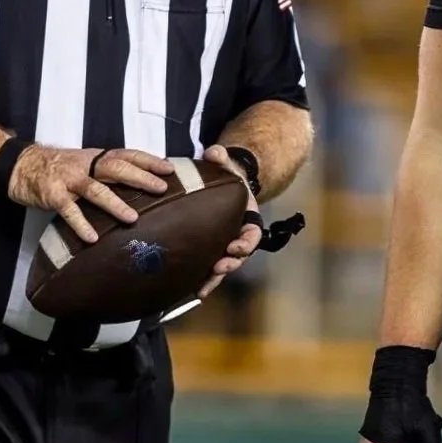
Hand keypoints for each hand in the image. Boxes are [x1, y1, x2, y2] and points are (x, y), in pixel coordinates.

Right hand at [6, 144, 170, 243]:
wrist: (20, 166)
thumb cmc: (60, 168)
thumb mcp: (86, 163)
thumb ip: (109, 172)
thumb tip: (142, 185)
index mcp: (96, 157)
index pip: (127, 155)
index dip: (149, 161)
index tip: (170, 169)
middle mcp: (85, 165)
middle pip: (116, 169)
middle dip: (140, 178)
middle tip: (161, 189)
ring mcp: (69, 180)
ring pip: (96, 190)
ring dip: (115, 204)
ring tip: (133, 218)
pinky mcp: (53, 195)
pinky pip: (69, 211)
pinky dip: (81, 224)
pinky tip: (93, 238)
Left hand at [197, 145, 259, 296]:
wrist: (218, 185)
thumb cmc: (224, 176)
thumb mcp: (225, 164)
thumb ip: (220, 158)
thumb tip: (214, 153)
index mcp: (247, 217)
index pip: (252, 234)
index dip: (246, 243)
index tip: (237, 247)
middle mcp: (238, 235)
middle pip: (238, 255)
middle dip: (230, 264)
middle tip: (219, 268)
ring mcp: (223, 245)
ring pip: (222, 266)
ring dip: (214, 278)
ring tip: (202, 288)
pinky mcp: (208, 250)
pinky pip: (205, 267)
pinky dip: (199, 279)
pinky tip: (189, 289)